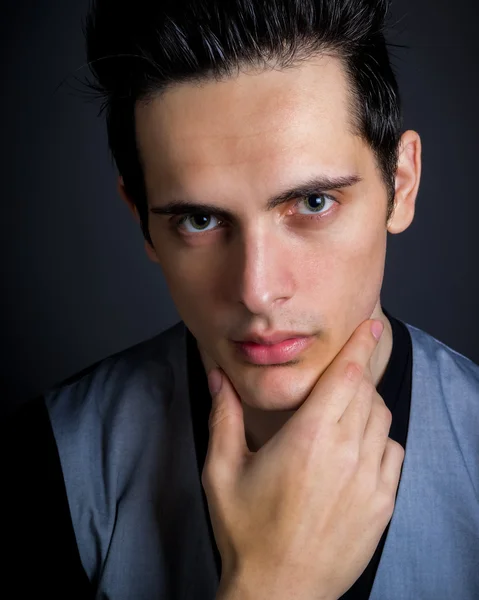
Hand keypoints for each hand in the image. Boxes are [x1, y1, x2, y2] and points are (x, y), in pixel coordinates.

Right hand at [202, 319, 404, 599]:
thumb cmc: (247, 531)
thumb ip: (223, 416)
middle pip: (366, 392)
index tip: (371, 323)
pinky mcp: (383, 504)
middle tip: (336, 379)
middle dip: (354, 376)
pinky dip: (378, 440)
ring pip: (381, 419)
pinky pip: (393, 453)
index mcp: (308, 438)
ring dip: (365, 407)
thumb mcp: (221, 470)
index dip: (360, 345)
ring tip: (339, 416)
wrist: (279, 592)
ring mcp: (370, 480)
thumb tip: (217, 374)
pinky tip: (355, 451)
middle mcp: (346, 452)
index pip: (346, 376)